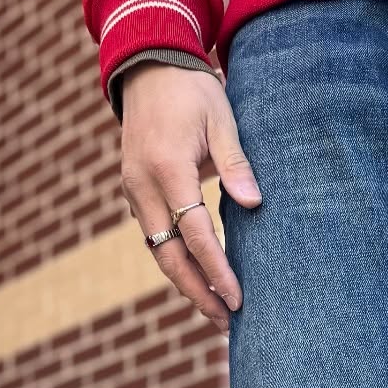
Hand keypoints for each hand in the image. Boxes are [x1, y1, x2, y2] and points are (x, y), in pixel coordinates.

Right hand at [118, 63, 261, 335]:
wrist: (148, 65)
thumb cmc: (192, 90)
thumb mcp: (222, 119)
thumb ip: (237, 164)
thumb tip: (254, 205)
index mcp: (167, 169)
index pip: (195, 234)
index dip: (217, 270)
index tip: (237, 299)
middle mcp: (143, 186)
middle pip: (169, 255)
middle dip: (197, 292)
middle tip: (226, 322)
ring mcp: (133, 190)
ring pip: (158, 250)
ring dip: (185, 282)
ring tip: (215, 310)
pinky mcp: (134, 191)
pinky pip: (154, 235)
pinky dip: (174, 261)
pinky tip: (197, 278)